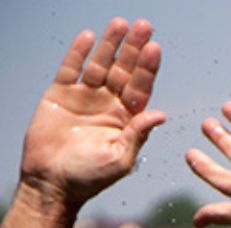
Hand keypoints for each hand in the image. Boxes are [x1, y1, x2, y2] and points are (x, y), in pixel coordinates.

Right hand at [20, 18, 164, 206]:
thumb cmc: (90, 177)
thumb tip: (160, 115)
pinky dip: (79, 53)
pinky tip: (90, 37)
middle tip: (145, 27)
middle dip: (134, 49)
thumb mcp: (120, 159)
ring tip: (120, 24)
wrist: (52, 183)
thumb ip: (138, 135)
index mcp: (127, 119)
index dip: (148, 68)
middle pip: (124, 70)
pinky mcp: (60, 95)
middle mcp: (109, 104)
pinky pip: (71, 69)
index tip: (156, 48)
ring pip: (100, 65)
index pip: (141, 87)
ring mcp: (85, 97)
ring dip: (110, 45)